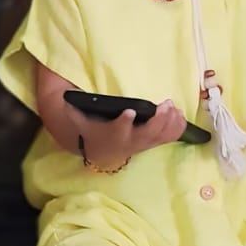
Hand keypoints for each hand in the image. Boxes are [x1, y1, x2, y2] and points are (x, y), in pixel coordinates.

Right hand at [66, 98, 186, 171]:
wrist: (99, 150)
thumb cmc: (91, 128)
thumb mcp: (77, 119)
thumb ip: (70, 108)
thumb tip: (64, 95)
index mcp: (111, 134)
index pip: (117, 130)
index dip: (124, 123)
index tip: (129, 112)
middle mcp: (129, 142)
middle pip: (146, 134)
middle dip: (157, 121)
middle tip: (164, 104)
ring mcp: (143, 144)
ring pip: (160, 137)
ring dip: (170, 123)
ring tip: (173, 107)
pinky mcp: (152, 143)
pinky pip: (168, 138)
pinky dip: (177, 127)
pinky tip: (180, 115)